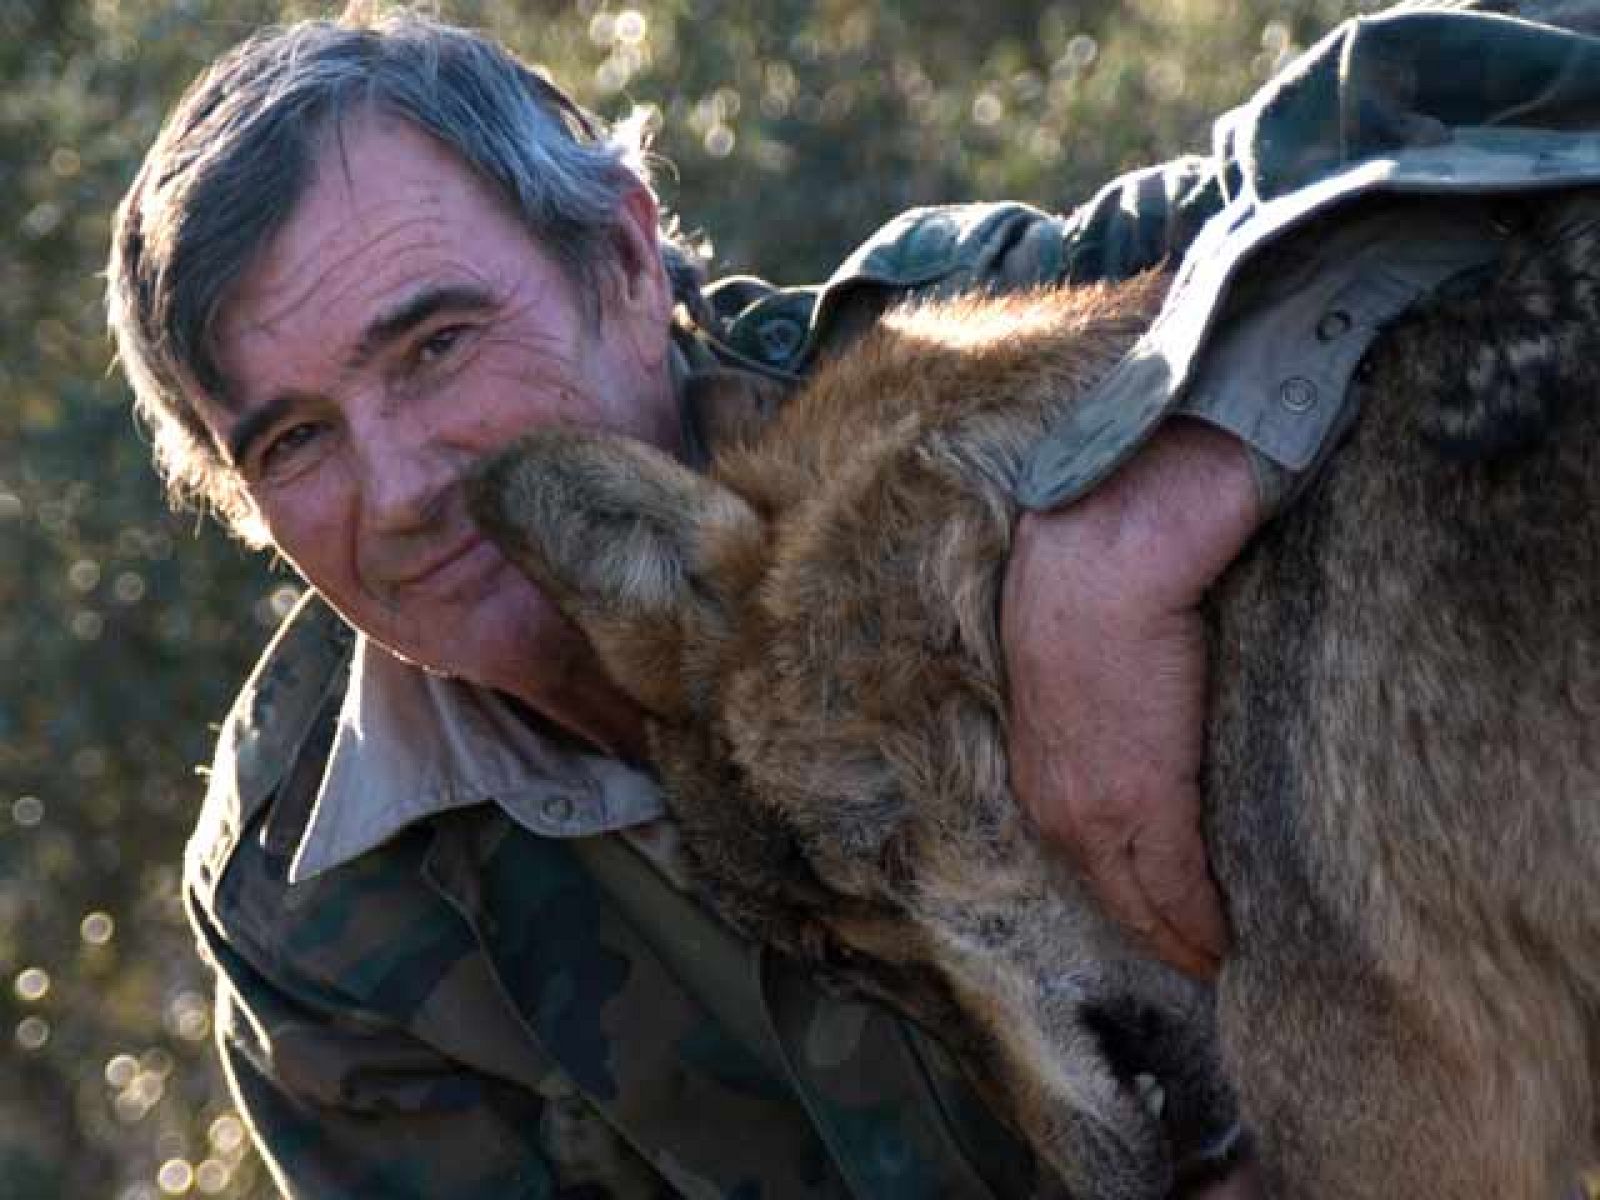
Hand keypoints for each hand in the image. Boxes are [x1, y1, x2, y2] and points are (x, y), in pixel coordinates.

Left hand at [1002, 419, 1261, 978]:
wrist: (1104, 560)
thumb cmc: (1092, 592)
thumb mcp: (1074, 670)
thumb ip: (1102, 721)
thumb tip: (1141, 731)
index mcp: (1041, 775)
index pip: (1089, 864)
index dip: (1130, 900)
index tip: (1165, 926)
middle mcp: (1057, 809)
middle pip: (1114, 898)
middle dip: (1158, 935)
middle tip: (1206, 964)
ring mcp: (1098, 814)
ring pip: (1147, 904)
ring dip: (1189, 939)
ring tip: (1229, 963)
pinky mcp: (1146, 807)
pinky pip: (1181, 889)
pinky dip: (1209, 924)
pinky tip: (1237, 944)